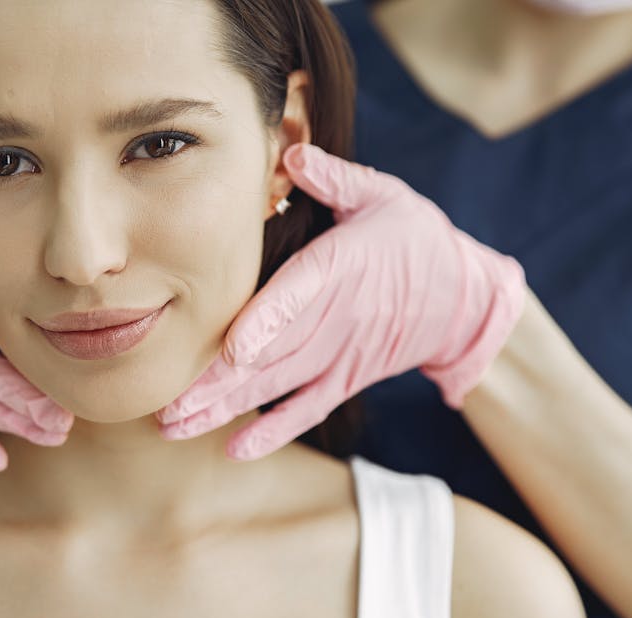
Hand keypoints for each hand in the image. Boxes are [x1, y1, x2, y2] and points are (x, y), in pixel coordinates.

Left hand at [156, 144, 524, 459]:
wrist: (463, 299)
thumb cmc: (413, 237)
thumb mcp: (383, 196)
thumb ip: (337, 179)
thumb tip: (294, 153)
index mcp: (343, 266)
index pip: (302, 294)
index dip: (269, 322)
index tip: (234, 347)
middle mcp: (338, 317)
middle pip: (274, 352)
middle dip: (218, 379)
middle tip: (167, 403)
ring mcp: (340, 354)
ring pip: (278, 386)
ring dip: (225, 409)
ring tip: (176, 425)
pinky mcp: (345, 378)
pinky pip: (307, 409)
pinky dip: (273, 431)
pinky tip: (234, 450)